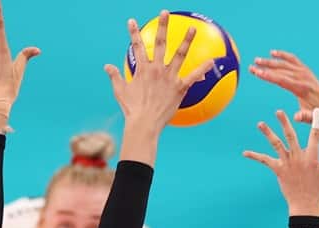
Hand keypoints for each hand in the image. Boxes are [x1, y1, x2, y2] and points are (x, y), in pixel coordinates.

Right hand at [104, 11, 213, 134]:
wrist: (144, 123)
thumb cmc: (132, 109)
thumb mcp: (120, 91)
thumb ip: (115, 76)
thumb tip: (106, 66)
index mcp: (142, 69)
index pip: (136, 46)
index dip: (133, 32)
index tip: (131, 21)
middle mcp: (156, 69)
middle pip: (160, 43)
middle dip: (162, 26)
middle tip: (165, 13)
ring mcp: (169, 77)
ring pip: (179, 54)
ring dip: (187, 40)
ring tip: (193, 28)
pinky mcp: (180, 88)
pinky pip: (193, 76)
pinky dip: (203, 69)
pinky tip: (212, 61)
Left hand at [244, 109, 318, 215]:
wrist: (306, 205)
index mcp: (312, 156)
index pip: (315, 136)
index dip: (316, 122)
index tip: (316, 111)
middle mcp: (298, 157)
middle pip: (290, 136)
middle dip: (285, 122)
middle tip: (279, 111)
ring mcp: (287, 163)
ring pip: (276, 144)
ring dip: (268, 133)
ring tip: (260, 123)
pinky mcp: (278, 170)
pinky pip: (265, 161)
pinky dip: (255, 156)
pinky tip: (245, 152)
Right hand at [250, 50, 318, 124]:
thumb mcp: (313, 117)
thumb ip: (305, 116)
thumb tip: (296, 117)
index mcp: (302, 88)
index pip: (282, 80)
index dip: (269, 76)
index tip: (257, 72)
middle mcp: (303, 77)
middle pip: (281, 70)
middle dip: (265, 68)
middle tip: (251, 67)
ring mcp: (305, 72)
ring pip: (285, 63)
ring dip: (270, 61)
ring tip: (257, 60)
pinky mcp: (305, 70)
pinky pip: (293, 59)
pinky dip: (283, 55)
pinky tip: (273, 53)